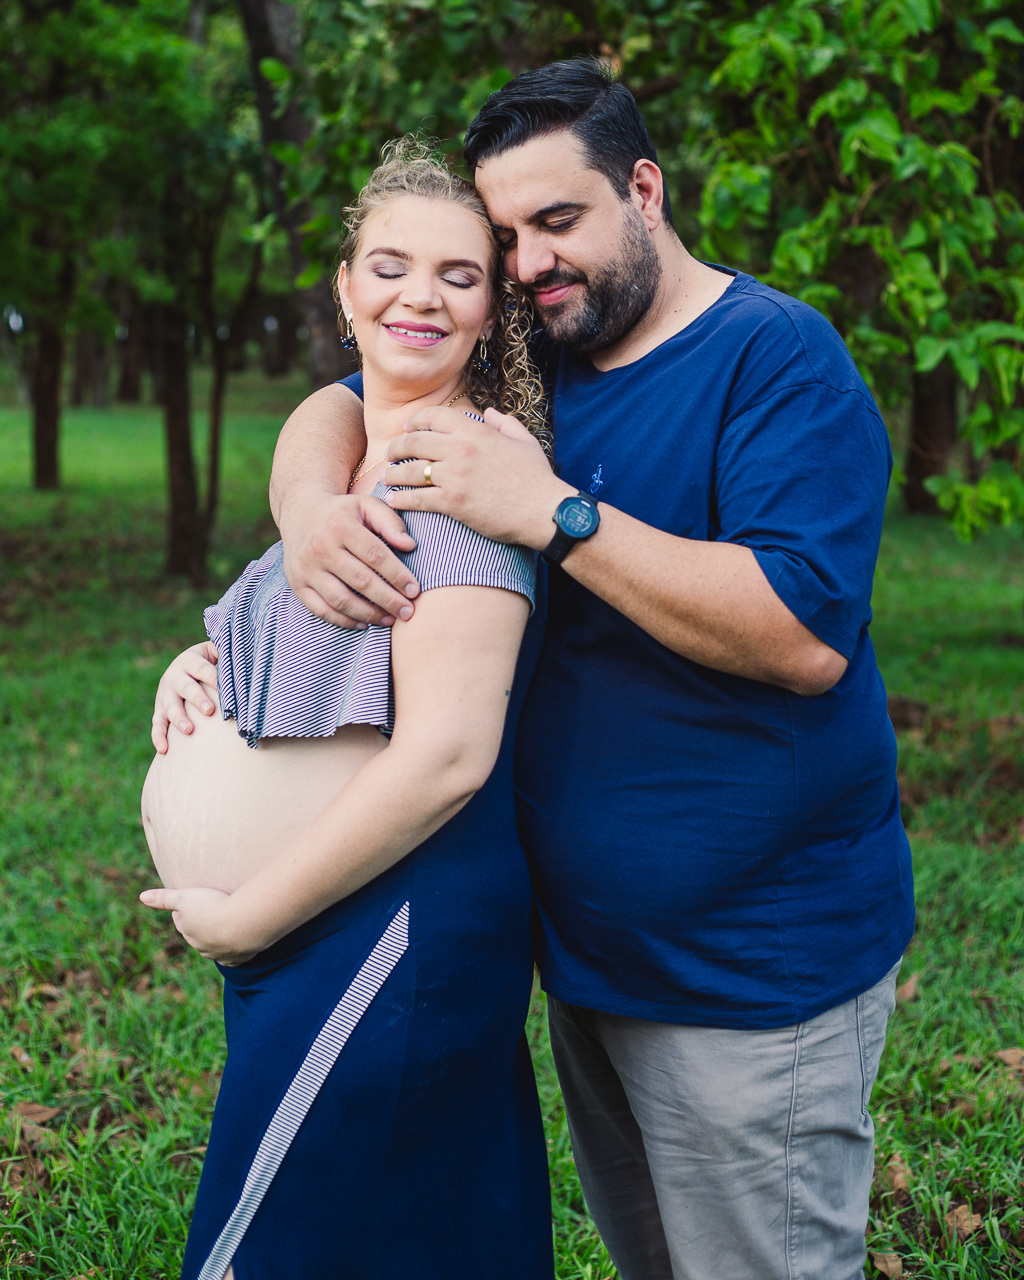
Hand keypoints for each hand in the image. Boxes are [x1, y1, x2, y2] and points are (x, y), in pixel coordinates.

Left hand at [139, 886, 257, 965]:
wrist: (242, 923)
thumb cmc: (212, 906)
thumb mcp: (184, 897)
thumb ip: (163, 898)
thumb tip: (141, 897)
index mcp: (188, 932)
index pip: (181, 922)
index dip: (183, 912)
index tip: (187, 904)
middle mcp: (201, 946)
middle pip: (196, 937)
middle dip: (199, 927)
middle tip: (207, 914)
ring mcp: (220, 954)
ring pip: (214, 949)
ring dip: (216, 940)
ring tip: (224, 928)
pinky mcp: (237, 959)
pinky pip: (232, 959)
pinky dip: (232, 954)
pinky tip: (234, 950)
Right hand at [152, 642, 218, 753]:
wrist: (184, 665)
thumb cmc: (209, 662)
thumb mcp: (215, 653)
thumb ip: (226, 656)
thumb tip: (244, 660)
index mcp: (190, 660)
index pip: (202, 669)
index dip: (213, 678)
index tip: (225, 688)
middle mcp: (175, 676)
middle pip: (186, 687)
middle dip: (197, 699)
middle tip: (209, 710)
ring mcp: (165, 694)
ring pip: (170, 706)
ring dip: (179, 718)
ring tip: (189, 730)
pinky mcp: (160, 710)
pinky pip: (157, 723)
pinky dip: (158, 736)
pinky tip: (164, 749)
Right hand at [279, 491, 421, 627]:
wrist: (300, 512)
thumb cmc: (342, 512)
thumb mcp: (366, 505)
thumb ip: (390, 522)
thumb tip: (410, 545)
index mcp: (339, 524)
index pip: (375, 555)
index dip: (397, 575)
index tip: (414, 590)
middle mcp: (319, 546)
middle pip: (360, 581)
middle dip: (388, 600)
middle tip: (408, 612)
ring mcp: (306, 567)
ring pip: (341, 600)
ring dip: (369, 614)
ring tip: (390, 620)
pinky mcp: (297, 583)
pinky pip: (322, 610)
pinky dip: (344, 621)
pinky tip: (364, 623)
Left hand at [385, 407, 572, 547]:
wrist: (544, 510)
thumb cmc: (537, 477)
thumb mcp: (524, 441)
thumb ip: (505, 424)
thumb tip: (489, 413)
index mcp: (476, 430)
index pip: (433, 417)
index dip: (415, 422)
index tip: (407, 429)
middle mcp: (461, 448)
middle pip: (414, 442)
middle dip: (397, 448)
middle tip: (390, 454)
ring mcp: (455, 475)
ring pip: (411, 470)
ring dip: (394, 474)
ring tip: (388, 478)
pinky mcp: (453, 502)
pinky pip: (417, 498)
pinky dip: (401, 499)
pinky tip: (393, 500)